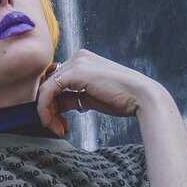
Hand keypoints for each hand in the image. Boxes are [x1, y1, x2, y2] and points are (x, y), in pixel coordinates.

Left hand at [32, 49, 162, 135]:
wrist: (141, 97)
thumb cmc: (121, 100)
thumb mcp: (90, 98)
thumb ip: (71, 98)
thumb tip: (54, 106)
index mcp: (83, 61)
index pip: (56, 81)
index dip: (51, 104)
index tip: (57, 123)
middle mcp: (78, 57)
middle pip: (49, 84)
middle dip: (48, 109)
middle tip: (56, 128)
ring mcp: (76, 62)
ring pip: (45, 88)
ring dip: (46, 112)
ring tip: (56, 128)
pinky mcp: (74, 72)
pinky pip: (47, 91)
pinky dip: (45, 109)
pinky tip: (54, 123)